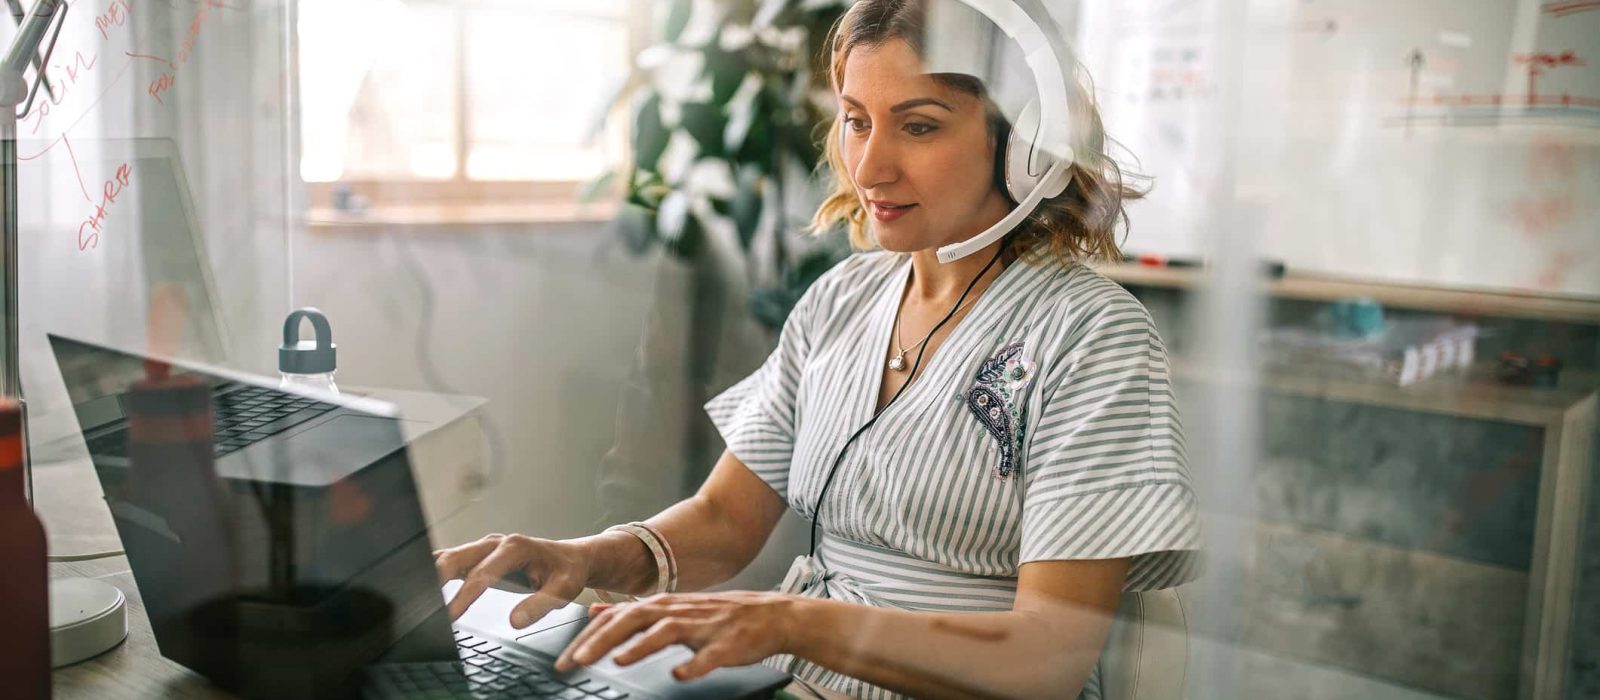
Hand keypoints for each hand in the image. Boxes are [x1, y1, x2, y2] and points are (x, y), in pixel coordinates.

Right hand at [434, 533, 591, 627]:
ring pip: (449, 556)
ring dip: (430, 574)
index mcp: (515, 548)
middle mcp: (495, 543)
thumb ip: (541, 604)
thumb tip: (515, 620)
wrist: (570, 559)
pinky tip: (421, 587)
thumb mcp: (564, 589)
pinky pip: (451, 561)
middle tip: (421, 605)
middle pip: (456, 558)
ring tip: (414, 596)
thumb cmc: (567, 572)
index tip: (449, 615)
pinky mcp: (478, 556)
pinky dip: (435, 572)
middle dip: (435, 579)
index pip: (482, 574)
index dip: (464, 596)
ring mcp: (484, 548)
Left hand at [554, 592, 797, 680]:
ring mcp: (703, 626)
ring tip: (618, 660)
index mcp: (662, 605)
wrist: (770, 615)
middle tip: (576, 661)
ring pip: (667, 631)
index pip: (617, 616)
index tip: (564, 659)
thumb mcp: (670, 608)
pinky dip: (694, 664)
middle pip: (634, 619)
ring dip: (641, 645)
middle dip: (602, 639)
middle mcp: (678, 611)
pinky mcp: (727, 643)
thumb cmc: (717, 616)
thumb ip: (632, 610)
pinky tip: (680, 675)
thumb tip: (596, 610)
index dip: (589, 635)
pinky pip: (710, 655)